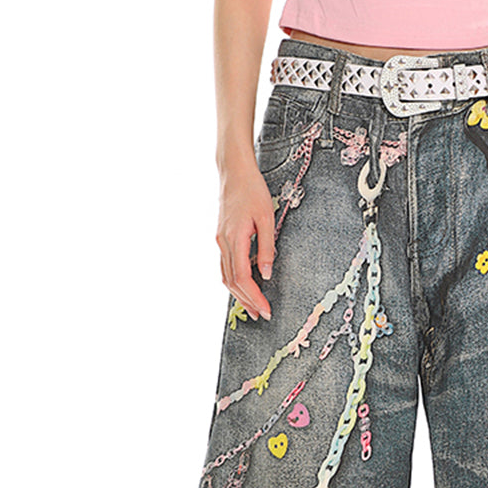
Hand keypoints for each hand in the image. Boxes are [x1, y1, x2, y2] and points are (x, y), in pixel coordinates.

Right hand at [216, 157, 274, 320]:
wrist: (234, 172)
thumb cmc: (253, 190)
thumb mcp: (267, 217)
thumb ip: (266, 247)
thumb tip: (266, 274)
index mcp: (234, 238)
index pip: (242, 277)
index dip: (254, 297)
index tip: (266, 309)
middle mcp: (223, 242)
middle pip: (232, 282)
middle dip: (247, 301)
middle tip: (261, 315)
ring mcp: (220, 241)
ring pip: (225, 276)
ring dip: (238, 295)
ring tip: (252, 308)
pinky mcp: (221, 238)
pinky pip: (225, 266)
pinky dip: (234, 281)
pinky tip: (244, 288)